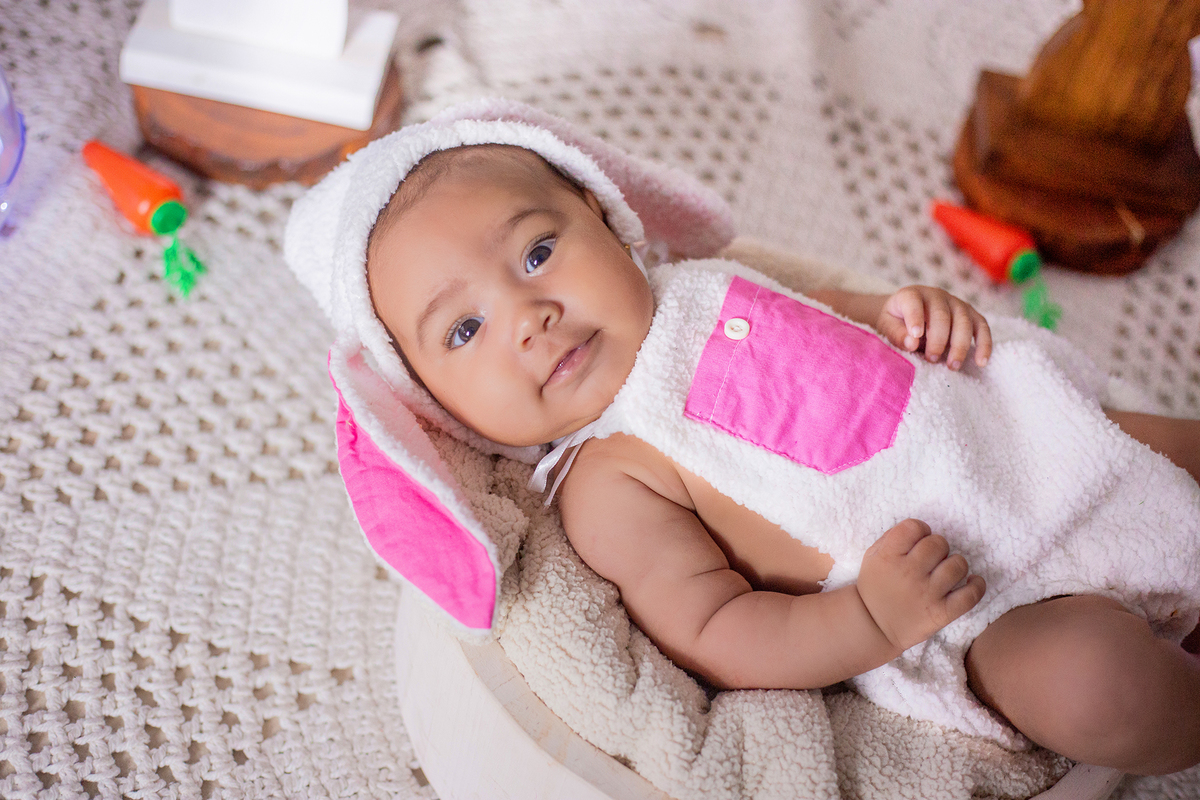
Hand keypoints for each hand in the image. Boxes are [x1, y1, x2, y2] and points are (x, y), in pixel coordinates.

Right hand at [856, 519, 984, 651]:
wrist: (874, 627)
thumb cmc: (874, 588)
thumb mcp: (871, 557)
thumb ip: (891, 539)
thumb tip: (919, 530)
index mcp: (888, 556)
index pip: (914, 527)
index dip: (920, 530)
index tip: (919, 540)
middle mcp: (908, 573)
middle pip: (938, 543)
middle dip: (938, 547)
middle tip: (932, 559)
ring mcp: (927, 594)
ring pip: (957, 565)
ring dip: (955, 564)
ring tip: (947, 571)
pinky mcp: (941, 613)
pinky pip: (970, 596)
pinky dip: (977, 586)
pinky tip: (972, 582)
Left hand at [875, 286, 991, 369]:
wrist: (908, 314)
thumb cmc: (896, 321)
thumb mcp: (887, 325)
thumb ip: (896, 333)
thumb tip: (912, 343)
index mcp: (912, 295)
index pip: (913, 302)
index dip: (915, 318)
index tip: (916, 336)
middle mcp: (936, 296)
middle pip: (942, 315)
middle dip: (938, 339)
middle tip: (931, 359)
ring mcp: (956, 304)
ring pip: (964, 321)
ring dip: (960, 345)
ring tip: (952, 366)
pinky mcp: (971, 315)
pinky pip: (982, 327)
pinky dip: (984, 344)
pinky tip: (981, 362)